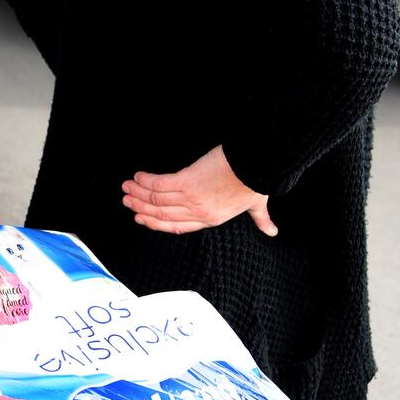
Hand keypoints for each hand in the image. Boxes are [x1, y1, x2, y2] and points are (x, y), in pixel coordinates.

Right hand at [121, 145, 277, 236]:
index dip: (157, 222)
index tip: (142, 218)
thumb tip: (272, 232)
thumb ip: (262, 220)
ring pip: (158, 199)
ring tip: (126, 188)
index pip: (177, 225)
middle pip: (162, 212)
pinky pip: (160, 184)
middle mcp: (198, 211)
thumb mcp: (257, 206)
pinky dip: (147, 181)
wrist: (257, 166)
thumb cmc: (256, 183)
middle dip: (141, 207)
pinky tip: (138, 177)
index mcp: (211, 219)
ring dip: (139, 193)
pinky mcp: (188, 181)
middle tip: (127, 202)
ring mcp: (191, 197)